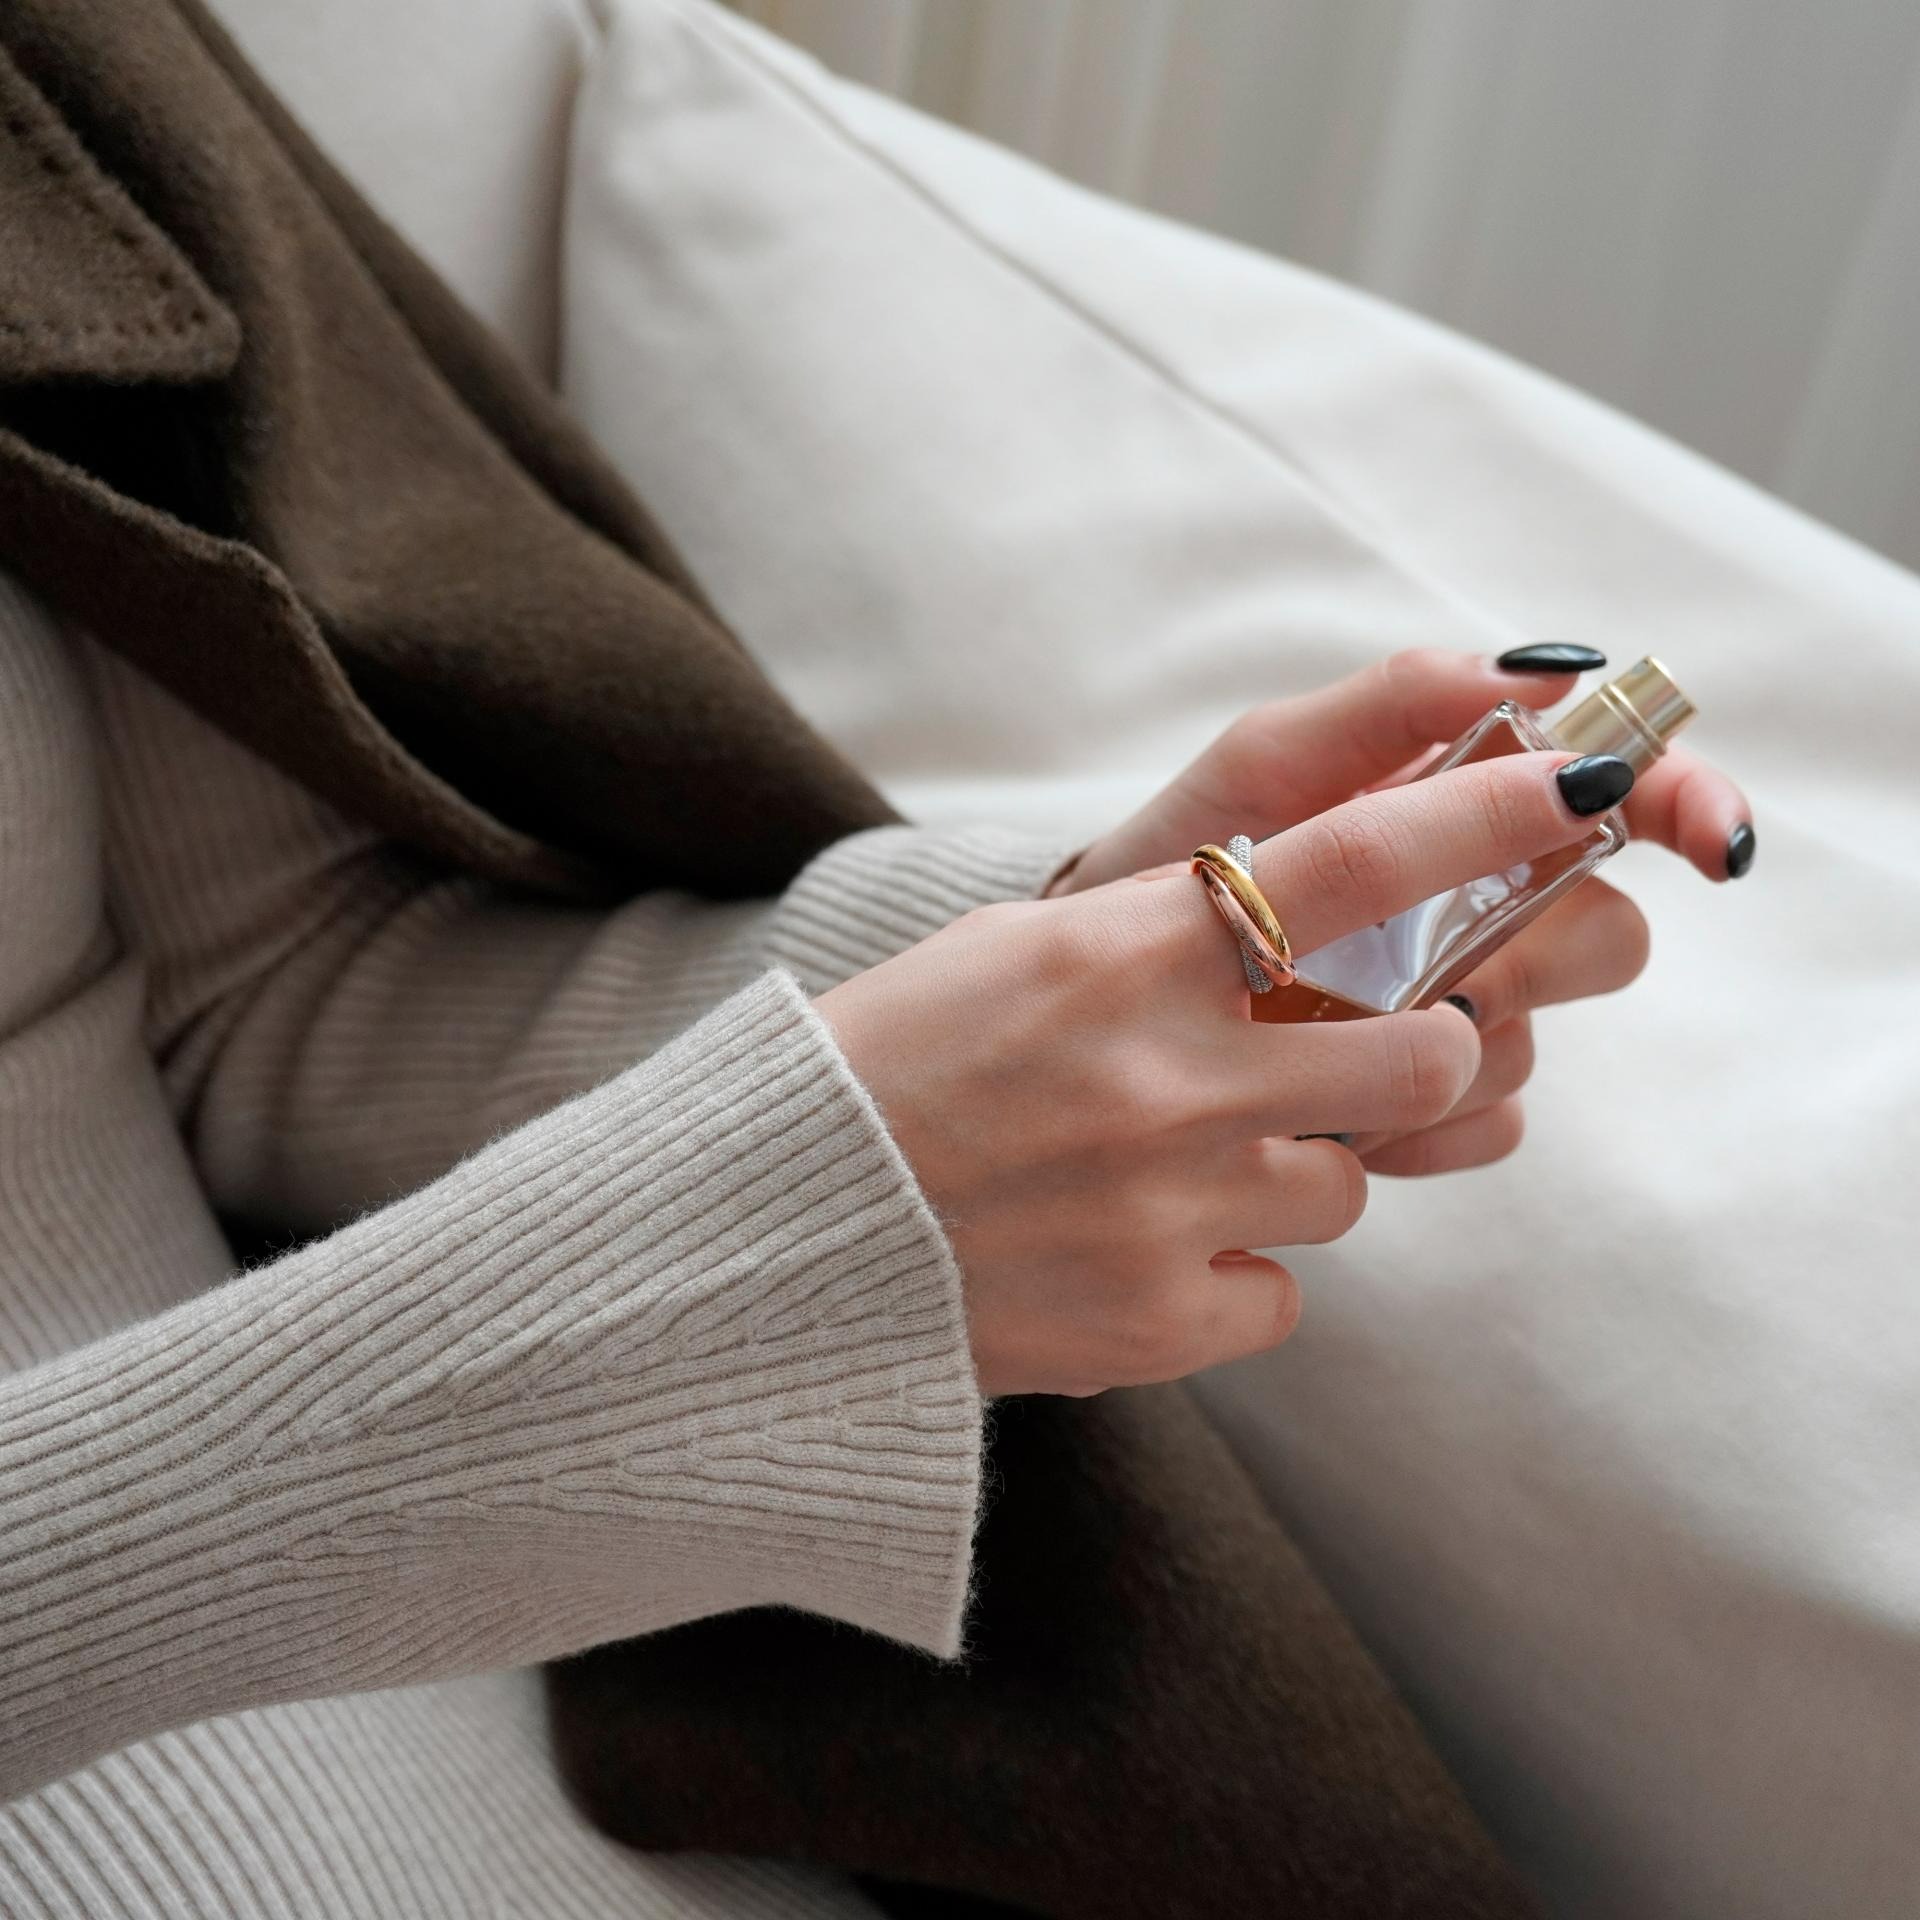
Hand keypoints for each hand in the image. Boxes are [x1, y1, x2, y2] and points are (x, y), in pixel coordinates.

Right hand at [819, 747, 1632, 1396]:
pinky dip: (1229, 1275)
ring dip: (1292, 1172)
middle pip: (1425, 1054)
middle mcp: (1167, 1075)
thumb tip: (1295, 927)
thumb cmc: (882, 1068)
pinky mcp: (1158, 1323)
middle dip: (1433, 1051)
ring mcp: (1168, 1206)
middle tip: (1387, 1050)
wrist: (765, 1238)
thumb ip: (1159, 934)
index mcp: (1121, 954)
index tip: (1572, 786)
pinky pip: (1279, 1295)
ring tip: (1170, 1172)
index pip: (1351, 863)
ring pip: (1347, 1188)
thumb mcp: (1011, 952)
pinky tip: (1132, 1254)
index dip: (1484, 817)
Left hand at [1048, 649, 1752, 1177]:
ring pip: (1531, 1043)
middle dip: (1530, 954)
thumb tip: (1541, 670)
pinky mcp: (1414, 1115)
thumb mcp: (1260, 772)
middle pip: (1602, 937)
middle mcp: (1473, 918)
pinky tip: (1327, 1112)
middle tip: (1430, 963)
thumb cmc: (1168, 868)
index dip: (1687, 804)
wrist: (1074, 1005)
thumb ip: (1387, 709)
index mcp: (1452, 819)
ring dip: (1442, 1044)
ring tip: (1323, 1036)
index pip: (1621, 799)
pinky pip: (1479, 1129)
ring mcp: (1447, 1021)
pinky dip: (1414, 1127)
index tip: (1710, 836)